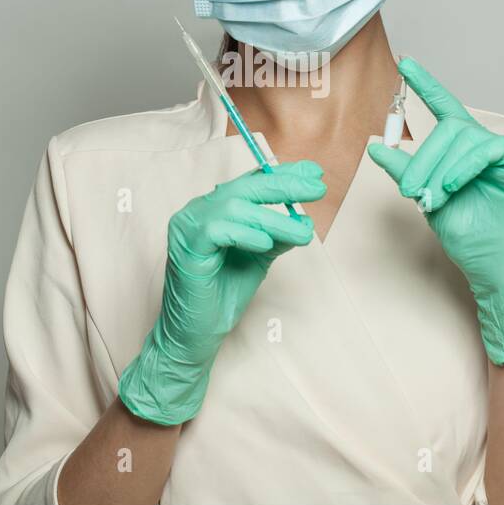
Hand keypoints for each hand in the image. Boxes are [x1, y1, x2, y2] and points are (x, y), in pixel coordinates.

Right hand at [118, 160, 325, 424]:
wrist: (197, 332)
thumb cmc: (223, 293)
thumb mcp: (259, 258)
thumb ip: (276, 235)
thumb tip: (304, 219)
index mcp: (213, 208)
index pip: (250, 181)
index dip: (283, 174)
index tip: (314, 172)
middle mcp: (198, 211)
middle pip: (245, 187)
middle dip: (285, 185)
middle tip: (317, 188)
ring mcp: (188, 227)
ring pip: (236, 207)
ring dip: (275, 219)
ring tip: (303, 233)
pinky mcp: (186, 248)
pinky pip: (217, 229)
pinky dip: (245, 234)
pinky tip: (266, 243)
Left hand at [367, 58, 503, 364]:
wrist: (492, 269)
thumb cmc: (467, 237)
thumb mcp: (427, 199)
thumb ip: (406, 170)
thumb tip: (377, 146)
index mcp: (462, 152)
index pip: (445, 108)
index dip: (426, 85)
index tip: (404, 62)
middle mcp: (485, 147)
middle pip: (449, 128)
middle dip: (424, 156)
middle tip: (410, 190)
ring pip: (465, 137)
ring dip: (439, 166)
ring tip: (431, 197)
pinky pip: (489, 149)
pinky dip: (464, 166)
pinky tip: (452, 186)